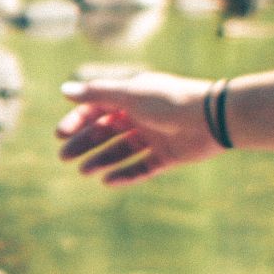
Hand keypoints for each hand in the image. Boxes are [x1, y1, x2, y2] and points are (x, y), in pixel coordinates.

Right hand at [58, 69, 222, 182]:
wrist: (212, 118)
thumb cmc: (170, 101)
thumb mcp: (129, 95)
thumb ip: (96, 94)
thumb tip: (63, 91)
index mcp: (132, 96)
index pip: (97, 108)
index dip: (78, 120)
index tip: (61, 134)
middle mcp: (142, 115)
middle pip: (107, 130)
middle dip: (85, 143)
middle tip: (65, 157)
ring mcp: (155, 136)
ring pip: (122, 150)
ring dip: (102, 159)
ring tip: (84, 171)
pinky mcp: (168, 155)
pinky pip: (142, 167)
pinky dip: (126, 174)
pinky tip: (108, 181)